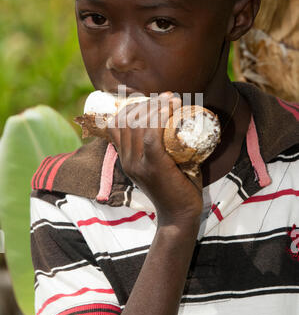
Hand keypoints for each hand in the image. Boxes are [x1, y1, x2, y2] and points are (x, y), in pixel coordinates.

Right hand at [106, 92, 202, 227]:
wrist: (180, 216)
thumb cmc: (176, 188)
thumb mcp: (160, 167)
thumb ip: (159, 151)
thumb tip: (173, 128)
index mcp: (126, 159)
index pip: (117, 125)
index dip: (132, 107)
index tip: (153, 99)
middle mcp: (128, 160)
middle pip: (127, 121)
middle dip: (147, 103)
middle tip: (168, 97)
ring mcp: (138, 164)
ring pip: (138, 125)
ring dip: (156, 107)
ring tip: (172, 99)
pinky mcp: (153, 166)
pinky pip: (151, 136)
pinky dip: (160, 119)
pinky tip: (170, 108)